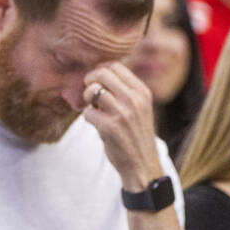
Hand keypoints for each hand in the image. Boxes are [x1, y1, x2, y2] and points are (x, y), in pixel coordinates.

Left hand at [81, 63, 163, 190]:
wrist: (142, 163)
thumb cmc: (135, 133)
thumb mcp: (139, 107)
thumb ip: (124, 90)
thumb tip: (98, 73)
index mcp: (142, 91)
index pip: (115, 66)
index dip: (100, 71)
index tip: (97, 82)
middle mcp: (134, 99)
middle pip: (101, 74)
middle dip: (89, 82)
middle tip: (89, 94)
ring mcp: (122, 113)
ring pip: (92, 91)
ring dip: (87, 99)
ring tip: (94, 108)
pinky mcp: (109, 127)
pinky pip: (87, 112)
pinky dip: (88, 117)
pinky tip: (97, 124)